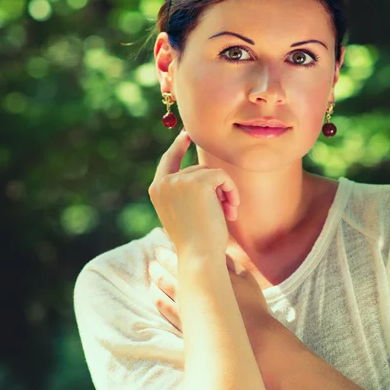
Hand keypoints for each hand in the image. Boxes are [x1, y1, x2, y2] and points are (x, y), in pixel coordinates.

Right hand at [148, 128, 239, 258]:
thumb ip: (189, 193)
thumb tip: (207, 176)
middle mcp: (164, 183)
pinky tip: (232, 210)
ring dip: (226, 192)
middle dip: (216, 188)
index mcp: (157, 191)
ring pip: (212, 173)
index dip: (178, 146)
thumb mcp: (187, 213)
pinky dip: (231, 191)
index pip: (168, 161)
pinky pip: (221, 176)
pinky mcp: (197, 181)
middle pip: (198, 170)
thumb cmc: (198, 241)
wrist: (200, 256)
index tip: (187, 134)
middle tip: (228, 211)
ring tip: (230, 213)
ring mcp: (179, 180)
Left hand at [148, 246, 273, 338]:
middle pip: (174, 270)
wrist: (253, 337)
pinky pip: (166, 309)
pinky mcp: (186, 323)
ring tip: (152, 268)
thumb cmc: (253, 306)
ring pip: (166, 287)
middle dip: (162, 260)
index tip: (170, 241)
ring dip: (157, 276)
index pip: (188, 258)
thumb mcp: (246, 279)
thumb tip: (217, 252)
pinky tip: (153, 292)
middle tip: (156, 252)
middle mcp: (196, 289)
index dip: (177, 249)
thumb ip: (231, 264)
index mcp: (210, 275)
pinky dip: (157, 298)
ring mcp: (189, 307)